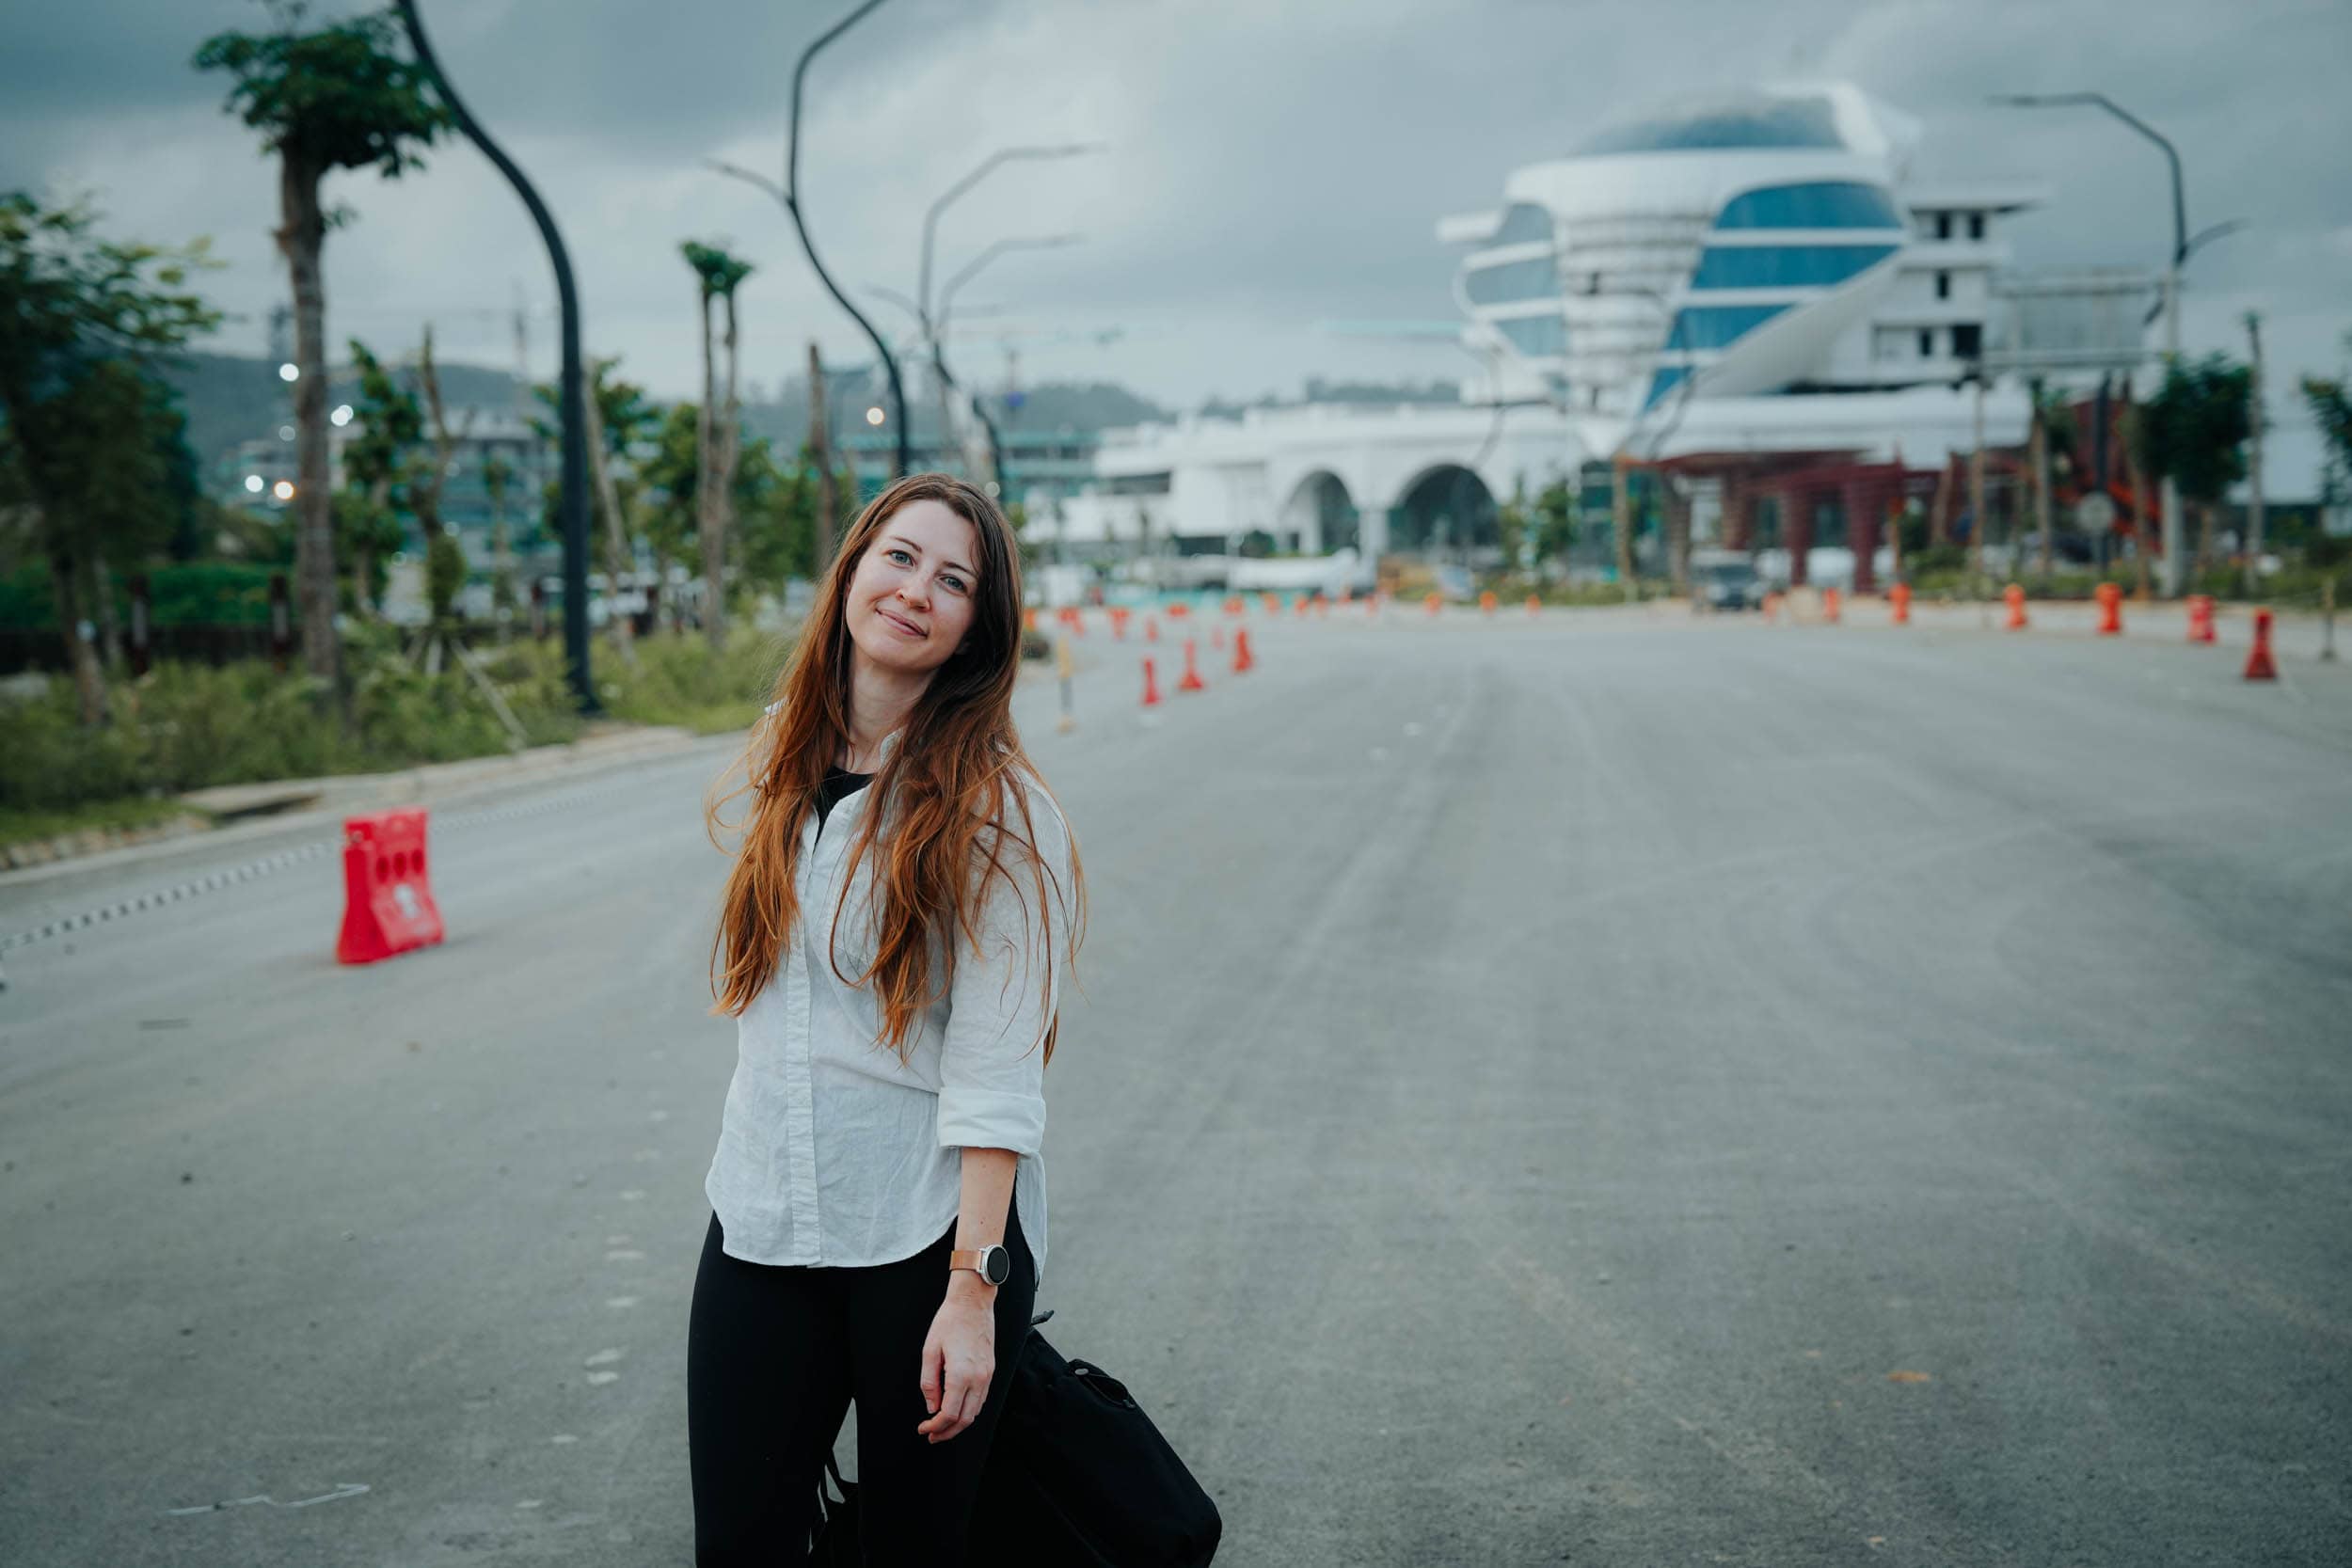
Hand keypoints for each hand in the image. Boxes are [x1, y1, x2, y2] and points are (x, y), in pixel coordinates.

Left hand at [917, 1284, 995, 1442]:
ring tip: (942, 1425)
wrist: (973, 1302)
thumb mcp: (929, 1351)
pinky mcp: (991, 1370)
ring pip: (975, 1411)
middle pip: (965, 1419)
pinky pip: (981, 1398)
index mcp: (961, 1374)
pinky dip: (969, 1410)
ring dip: (959, 1423)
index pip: (949, 1414)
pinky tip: (956, 1408)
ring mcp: (988, 1375)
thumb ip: (929, 1383)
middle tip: (932, 1435)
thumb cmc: (950, 1321)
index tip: (924, 1428)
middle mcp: (979, 1378)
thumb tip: (931, 1406)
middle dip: (947, 1432)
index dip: (935, 1426)